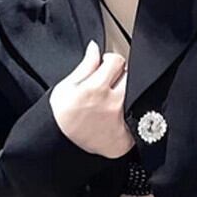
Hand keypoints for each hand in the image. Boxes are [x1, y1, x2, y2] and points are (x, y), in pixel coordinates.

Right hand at [49, 40, 133, 157]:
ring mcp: (121, 122)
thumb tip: (95, 48)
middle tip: (110, 85)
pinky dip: (130, 117)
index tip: (106, 66)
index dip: (110, 61)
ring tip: (112, 102)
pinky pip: (137, 120)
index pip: (117, 61)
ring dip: (128, 95)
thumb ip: (85, 66)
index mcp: (96, 88)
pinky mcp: (127, 139)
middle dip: (121, 76)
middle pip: (130, 77)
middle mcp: (112, 104)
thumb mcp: (66, 87)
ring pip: (136, 97)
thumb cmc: (60, 118)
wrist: (59, 148)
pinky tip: (115, 120)